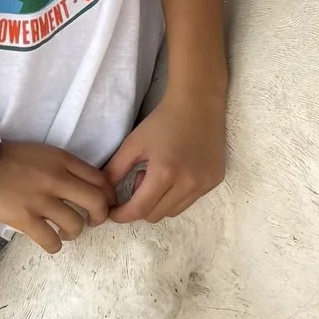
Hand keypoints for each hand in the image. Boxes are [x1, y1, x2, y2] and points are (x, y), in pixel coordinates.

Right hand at [0, 136, 116, 254]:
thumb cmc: (7, 158)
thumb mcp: (43, 153)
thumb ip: (64, 167)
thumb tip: (82, 187)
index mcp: (63, 160)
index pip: (100, 179)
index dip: (108, 195)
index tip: (104, 203)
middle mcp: (57, 179)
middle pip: (97, 202)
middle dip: (100, 216)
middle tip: (92, 221)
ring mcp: (41, 200)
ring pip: (76, 224)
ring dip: (75, 232)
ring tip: (65, 232)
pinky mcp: (24, 218)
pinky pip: (51, 240)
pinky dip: (55, 245)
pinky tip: (52, 242)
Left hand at [105, 85, 228, 222]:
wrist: (198, 103)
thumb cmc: (162, 120)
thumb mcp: (133, 144)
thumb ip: (115, 171)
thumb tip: (104, 195)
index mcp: (164, 173)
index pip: (139, 210)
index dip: (121, 215)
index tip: (112, 211)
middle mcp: (188, 183)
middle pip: (155, 215)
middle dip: (141, 205)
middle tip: (140, 179)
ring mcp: (204, 184)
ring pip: (173, 211)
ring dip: (160, 202)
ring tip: (159, 176)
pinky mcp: (214, 181)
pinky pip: (190, 200)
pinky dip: (178, 195)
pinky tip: (177, 173)